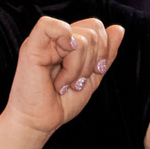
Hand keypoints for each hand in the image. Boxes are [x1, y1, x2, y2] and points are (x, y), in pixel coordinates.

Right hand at [0, 16, 123, 139]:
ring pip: (79, 37)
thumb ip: (106, 54)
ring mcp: (42, 43)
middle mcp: (54, 40)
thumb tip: (118, 28)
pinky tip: (58, 66)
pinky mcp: (30, 48)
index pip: (95, 28)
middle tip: (76, 81)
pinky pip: (49, 26)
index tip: (93, 73)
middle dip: (92, 61)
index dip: (103, 49)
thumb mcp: (92, 77)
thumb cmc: (60, 104)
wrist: (39, 122)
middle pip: (92, 31)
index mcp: (67, 44)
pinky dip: (62, 46)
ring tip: (64, 83)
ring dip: (77, 68)